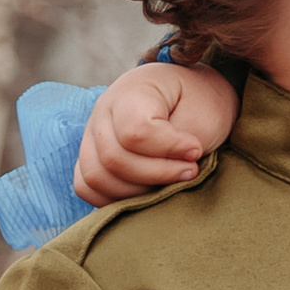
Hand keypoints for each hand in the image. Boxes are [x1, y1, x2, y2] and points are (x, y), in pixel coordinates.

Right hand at [74, 62, 236, 206]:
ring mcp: (92, 133)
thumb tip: (167, 173)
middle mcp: (104, 110)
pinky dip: (113, 199)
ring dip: (137, 192)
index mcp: (133, 90)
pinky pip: (86, 187)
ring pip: (96, 177)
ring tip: (169, 182)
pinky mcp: (90, 155)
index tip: (195, 150)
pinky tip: (146, 193)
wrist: (191, 98)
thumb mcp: (203, 115)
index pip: (135, 131)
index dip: (168, 149)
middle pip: (113, 158)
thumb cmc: (199, 104)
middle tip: (190, 171)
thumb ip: (182, 144)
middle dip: (157, 174)